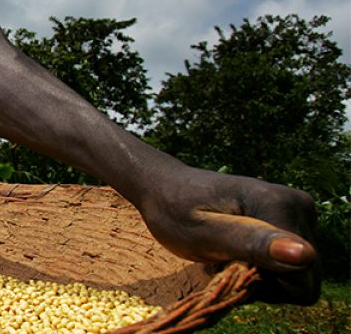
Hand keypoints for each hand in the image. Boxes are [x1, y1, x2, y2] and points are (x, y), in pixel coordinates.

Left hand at [136, 164, 319, 304]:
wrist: (164, 187)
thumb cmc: (174, 208)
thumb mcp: (204, 233)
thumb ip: (252, 244)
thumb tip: (305, 256)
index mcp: (281, 205)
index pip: (299, 276)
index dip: (262, 282)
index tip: (225, 262)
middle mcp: (300, 206)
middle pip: (302, 276)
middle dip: (263, 280)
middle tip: (222, 260)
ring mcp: (298, 213)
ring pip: (297, 273)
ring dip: (261, 275)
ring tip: (226, 256)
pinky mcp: (291, 222)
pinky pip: (290, 265)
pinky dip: (262, 268)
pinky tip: (234, 254)